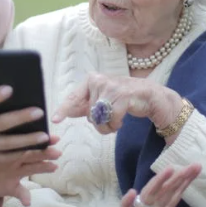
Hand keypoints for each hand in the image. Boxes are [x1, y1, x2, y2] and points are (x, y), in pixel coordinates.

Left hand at [0, 136, 60, 206]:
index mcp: (9, 149)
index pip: (26, 142)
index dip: (39, 140)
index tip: (52, 137)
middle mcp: (16, 159)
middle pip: (34, 154)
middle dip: (46, 152)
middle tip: (58, 151)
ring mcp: (15, 173)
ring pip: (32, 169)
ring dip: (44, 168)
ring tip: (54, 167)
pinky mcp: (11, 187)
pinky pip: (21, 192)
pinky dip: (25, 197)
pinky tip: (28, 202)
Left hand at [52, 73, 182, 133]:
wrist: (150, 96)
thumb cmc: (124, 99)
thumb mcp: (102, 101)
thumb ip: (85, 105)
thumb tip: (65, 112)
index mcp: (91, 80)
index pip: (74, 97)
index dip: (64, 109)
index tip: (55, 119)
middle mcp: (99, 81)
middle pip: (89, 114)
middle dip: (99, 122)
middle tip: (110, 116)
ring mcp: (111, 87)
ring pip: (99, 119)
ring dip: (108, 126)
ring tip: (117, 118)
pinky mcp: (122, 96)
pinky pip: (112, 120)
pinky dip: (116, 125)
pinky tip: (123, 118)